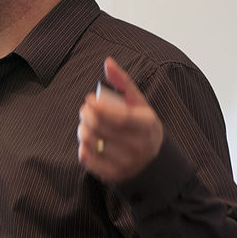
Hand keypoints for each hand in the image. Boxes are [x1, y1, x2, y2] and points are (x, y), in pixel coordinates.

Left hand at [77, 57, 163, 183]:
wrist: (153, 160)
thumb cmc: (142, 125)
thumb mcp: (139, 103)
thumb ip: (123, 81)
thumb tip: (108, 62)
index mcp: (147, 126)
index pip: (120, 117)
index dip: (100, 107)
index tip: (89, 99)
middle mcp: (138, 147)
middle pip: (101, 128)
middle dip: (87, 115)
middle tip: (85, 110)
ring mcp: (126, 163)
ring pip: (92, 142)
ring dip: (83, 130)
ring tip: (86, 124)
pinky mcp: (113, 175)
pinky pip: (87, 159)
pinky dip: (83, 147)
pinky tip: (88, 141)